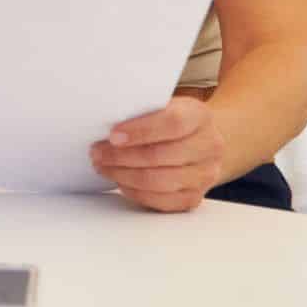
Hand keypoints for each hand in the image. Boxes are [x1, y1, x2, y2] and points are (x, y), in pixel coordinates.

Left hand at [92, 95, 225, 211]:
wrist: (197, 141)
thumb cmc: (169, 121)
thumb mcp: (161, 105)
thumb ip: (141, 111)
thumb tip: (104, 122)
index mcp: (199, 116)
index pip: (172, 123)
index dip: (140, 130)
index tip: (112, 135)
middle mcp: (209, 146)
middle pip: (161, 155)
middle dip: (121, 156)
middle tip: (97, 152)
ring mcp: (205, 175)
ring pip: (160, 181)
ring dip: (124, 175)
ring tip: (104, 166)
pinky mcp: (195, 197)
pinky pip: (162, 201)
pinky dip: (136, 192)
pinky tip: (121, 182)